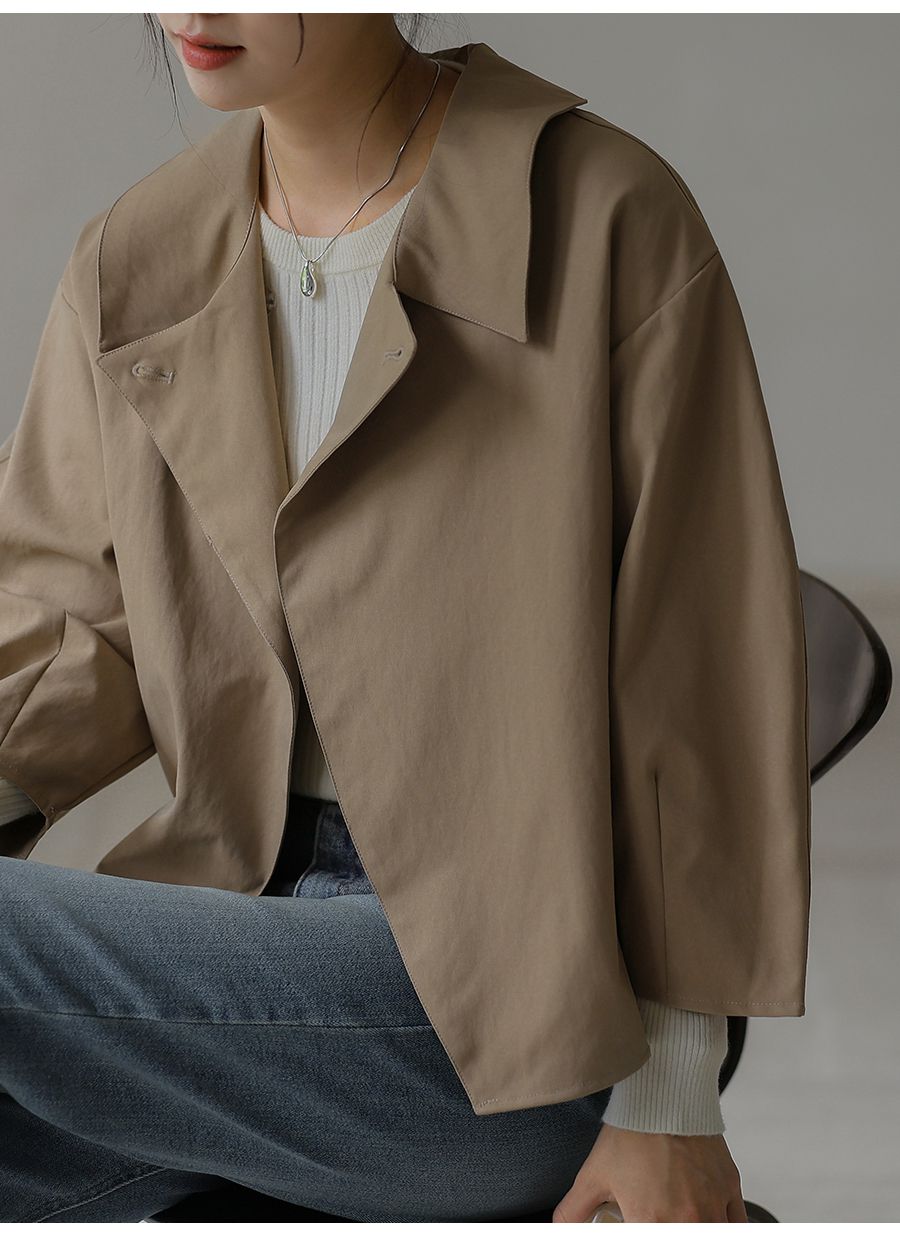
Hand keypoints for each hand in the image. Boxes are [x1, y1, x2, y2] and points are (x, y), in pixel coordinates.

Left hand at [552, 1122, 748, 1222]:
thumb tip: (560, 1227)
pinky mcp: (730, 1188)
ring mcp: (712, 1205)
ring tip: (681, 1216)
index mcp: (652, 1222)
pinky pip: (736, 1223)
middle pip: (682, 1236)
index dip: (640, 1229)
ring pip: (712, 1233)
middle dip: (669, 1226)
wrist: (664, 1095)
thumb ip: (574, 1210)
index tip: (641, 1221)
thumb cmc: (633, 1132)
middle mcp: (687, 1219)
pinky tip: (709, 1218)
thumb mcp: (593, 1174)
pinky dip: (724, 1224)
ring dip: (697, 1226)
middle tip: (658, 1215)